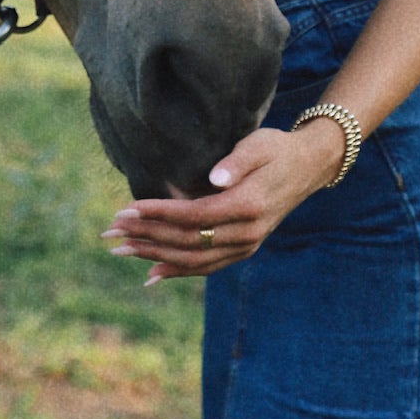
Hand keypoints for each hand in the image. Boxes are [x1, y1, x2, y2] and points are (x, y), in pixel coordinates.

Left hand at [100, 118, 345, 281]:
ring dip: (154, 256)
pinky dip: (177, 271)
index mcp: (249, 205)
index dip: (159, 214)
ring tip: (120, 250)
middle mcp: (247, 232)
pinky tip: (151, 274)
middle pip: (188, 241)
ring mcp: (246, 245)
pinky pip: (206, 266)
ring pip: (193, 259)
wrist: (307, 168)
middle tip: (111, 231)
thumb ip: (237, 161)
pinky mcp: (243, 250)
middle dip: (146, 236)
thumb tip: (215, 179)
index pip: (195, 215)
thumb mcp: (259, 144)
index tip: (127, 209)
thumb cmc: (277, 149)